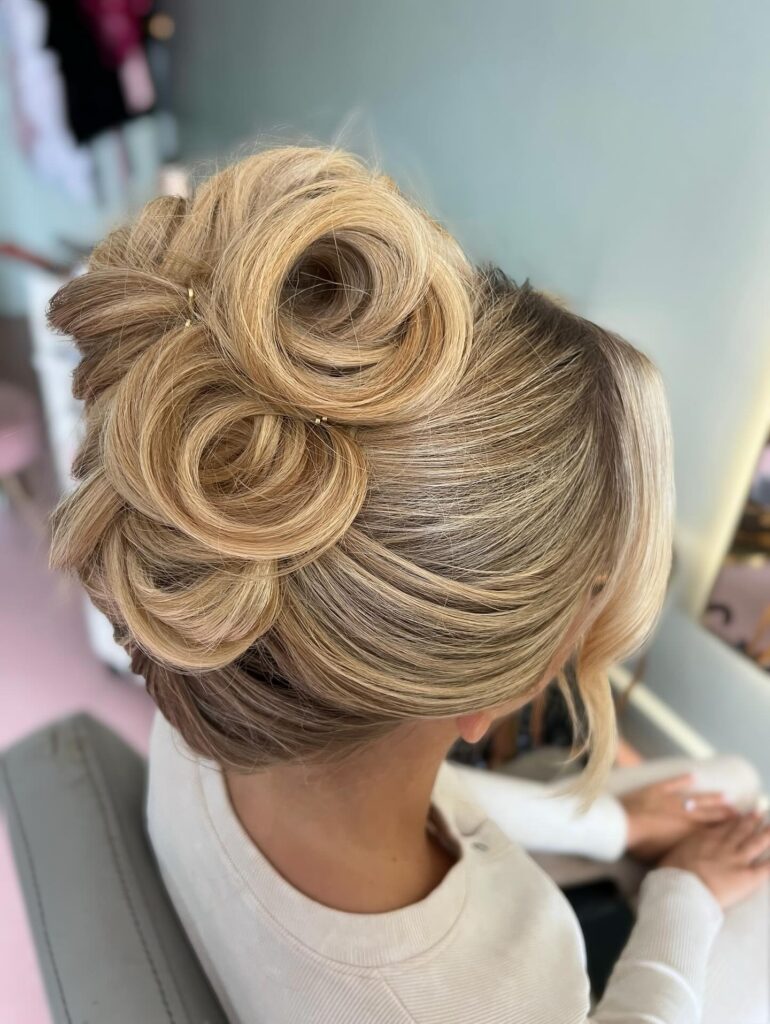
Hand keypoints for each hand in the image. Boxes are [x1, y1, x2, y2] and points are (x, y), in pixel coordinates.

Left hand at [620, 773, 735, 861]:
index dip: (725, 828)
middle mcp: (684, 814)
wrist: (623, 826)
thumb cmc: (642, 846)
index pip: (711, 829)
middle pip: (710, 813)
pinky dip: (683, 779)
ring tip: (726, 796)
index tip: (737, 827)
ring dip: (712, 798)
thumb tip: (691, 851)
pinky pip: (673, 782)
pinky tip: (693, 775)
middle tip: (739, 813)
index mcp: (687, 831)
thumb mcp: (666, 853)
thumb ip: (681, 849)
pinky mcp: (657, 789)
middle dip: (725, 813)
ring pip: (697, 798)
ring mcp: (671, 800)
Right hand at [660, 812, 769, 908]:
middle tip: (761, 811)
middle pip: (740, 830)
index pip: (723, 826)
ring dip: (767, 834)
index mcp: (705, 838)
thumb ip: (684, 848)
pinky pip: (765, 868)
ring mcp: (737, 859)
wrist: (681, 888)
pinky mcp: (747, 876)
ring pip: (756, 843)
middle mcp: (723, 844)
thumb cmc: (671, 872)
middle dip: (752, 820)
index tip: (740, 813)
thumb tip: (682, 848)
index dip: (733, 819)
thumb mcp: (674, 853)